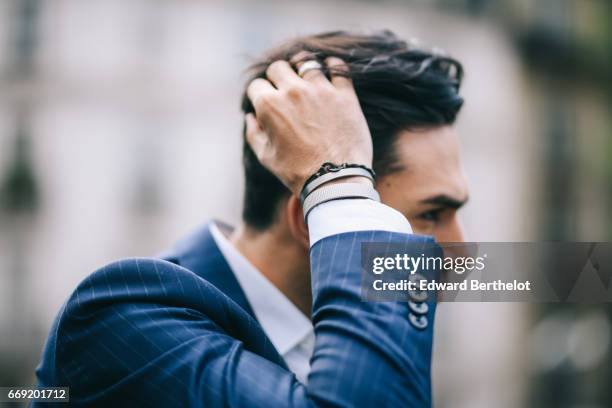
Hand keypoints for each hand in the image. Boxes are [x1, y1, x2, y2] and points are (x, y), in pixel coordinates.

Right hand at [245, 56, 372, 194]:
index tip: (266, 101)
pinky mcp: (344, 94)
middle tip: (285, 90)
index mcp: (269, 105)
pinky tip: (330, 76)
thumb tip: (250, 116)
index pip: (256, 85)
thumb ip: (253, 133)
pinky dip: (332, 67)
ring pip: (305, 61)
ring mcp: (320, 90)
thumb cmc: (297, 172)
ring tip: (307, 79)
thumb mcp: (266, 157)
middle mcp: (292, 91)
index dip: (259, 94)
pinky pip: (337, 67)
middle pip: (278, 67)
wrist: (335, 180)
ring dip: (303, 68)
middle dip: (278, 77)